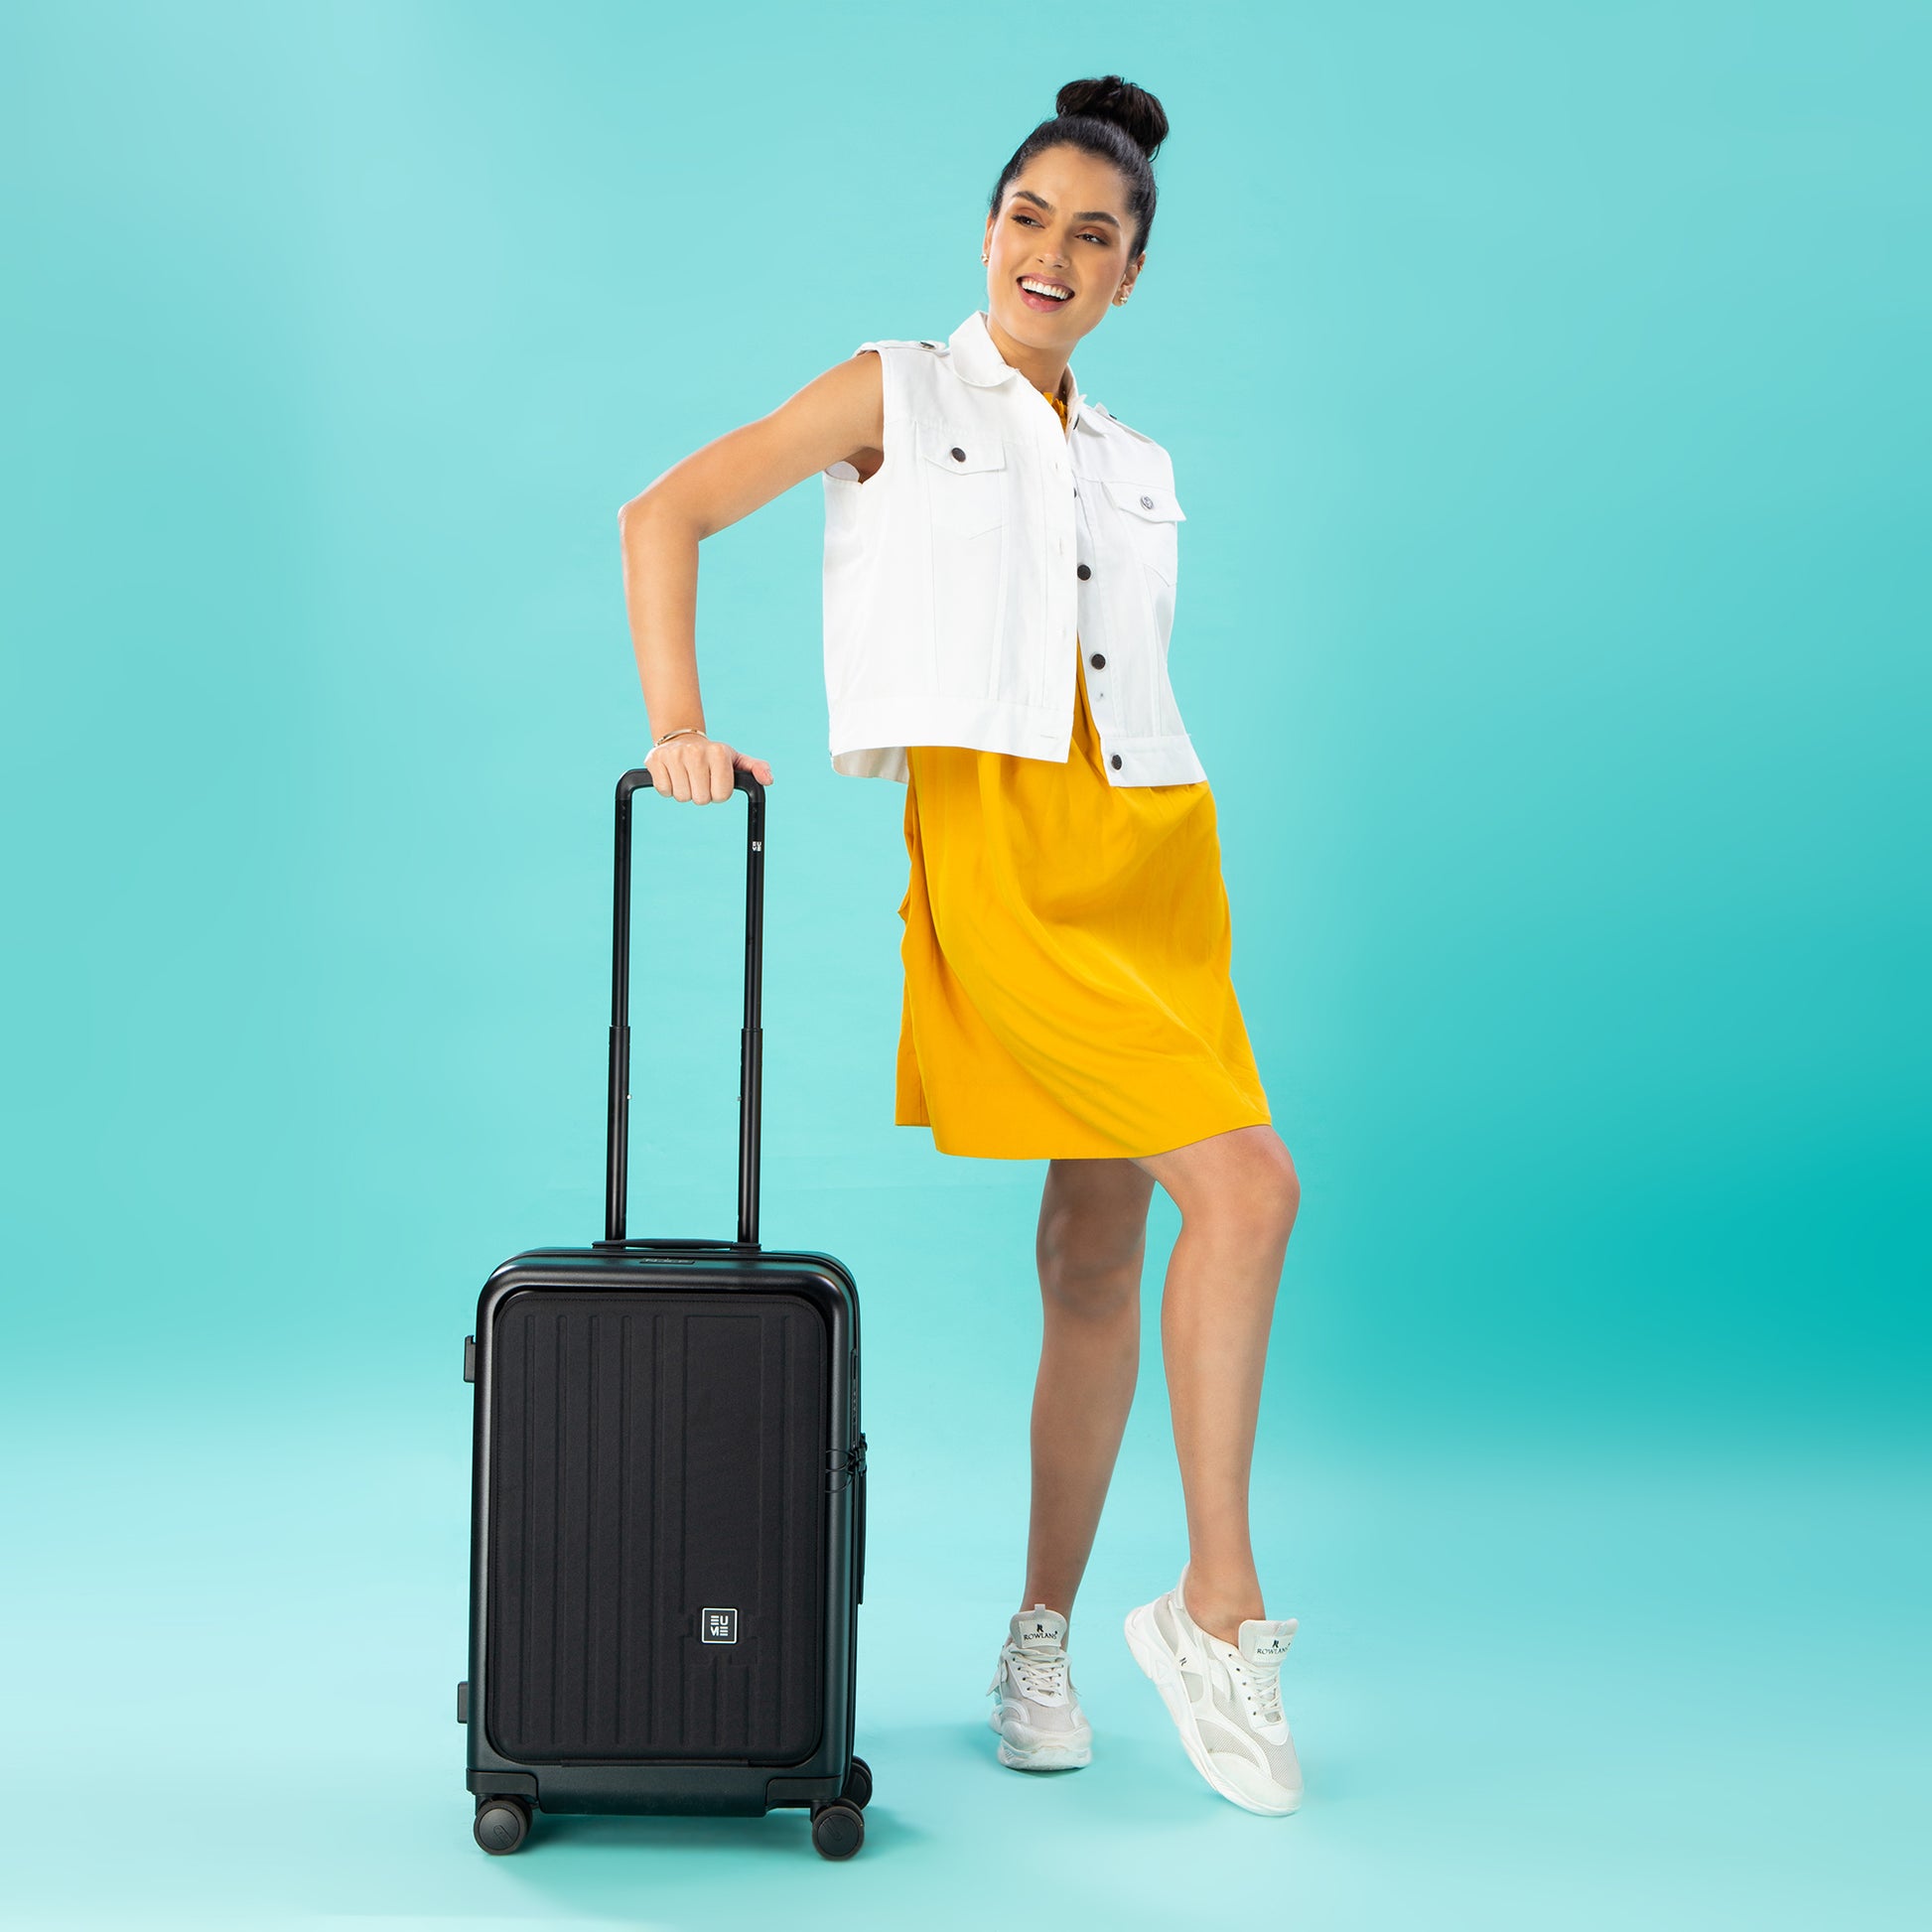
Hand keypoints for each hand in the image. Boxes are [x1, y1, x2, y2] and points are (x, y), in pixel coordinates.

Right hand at [643, 733, 774, 802]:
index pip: (720, 796)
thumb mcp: (735, 759)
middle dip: (701, 794)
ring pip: (681, 797)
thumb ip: (756, 768)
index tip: (714, 780)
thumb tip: (768, 780)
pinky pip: (663, 790)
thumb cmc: (713, 756)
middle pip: (700, 799)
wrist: (681, 737)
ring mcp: (673, 755)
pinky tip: (673, 774)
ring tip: (686, 776)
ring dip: (685, 792)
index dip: (718, 793)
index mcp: (718, 753)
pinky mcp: (654, 760)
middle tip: (699, 779)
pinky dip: (668, 788)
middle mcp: (695, 752)